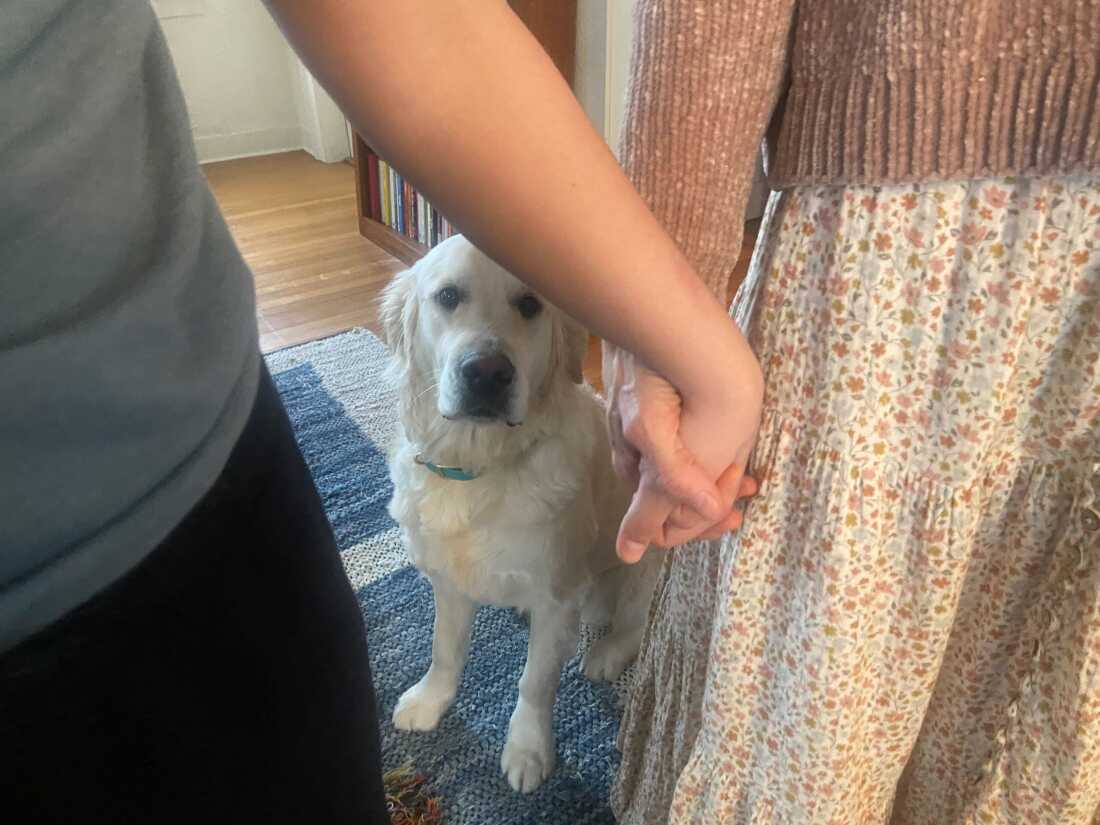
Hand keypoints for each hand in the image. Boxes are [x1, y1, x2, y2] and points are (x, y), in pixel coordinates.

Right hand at [603, 342, 762, 561]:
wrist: (670, 311)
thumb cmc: (673, 374)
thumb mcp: (659, 435)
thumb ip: (658, 491)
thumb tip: (631, 550)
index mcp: (640, 466)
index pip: (657, 526)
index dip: (696, 529)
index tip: (730, 516)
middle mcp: (636, 453)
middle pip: (670, 501)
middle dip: (708, 506)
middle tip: (745, 491)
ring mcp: (643, 427)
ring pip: (679, 473)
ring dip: (713, 480)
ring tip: (745, 473)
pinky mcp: (654, 402)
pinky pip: (681, 443)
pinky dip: (709, 453)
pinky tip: (731, 444)